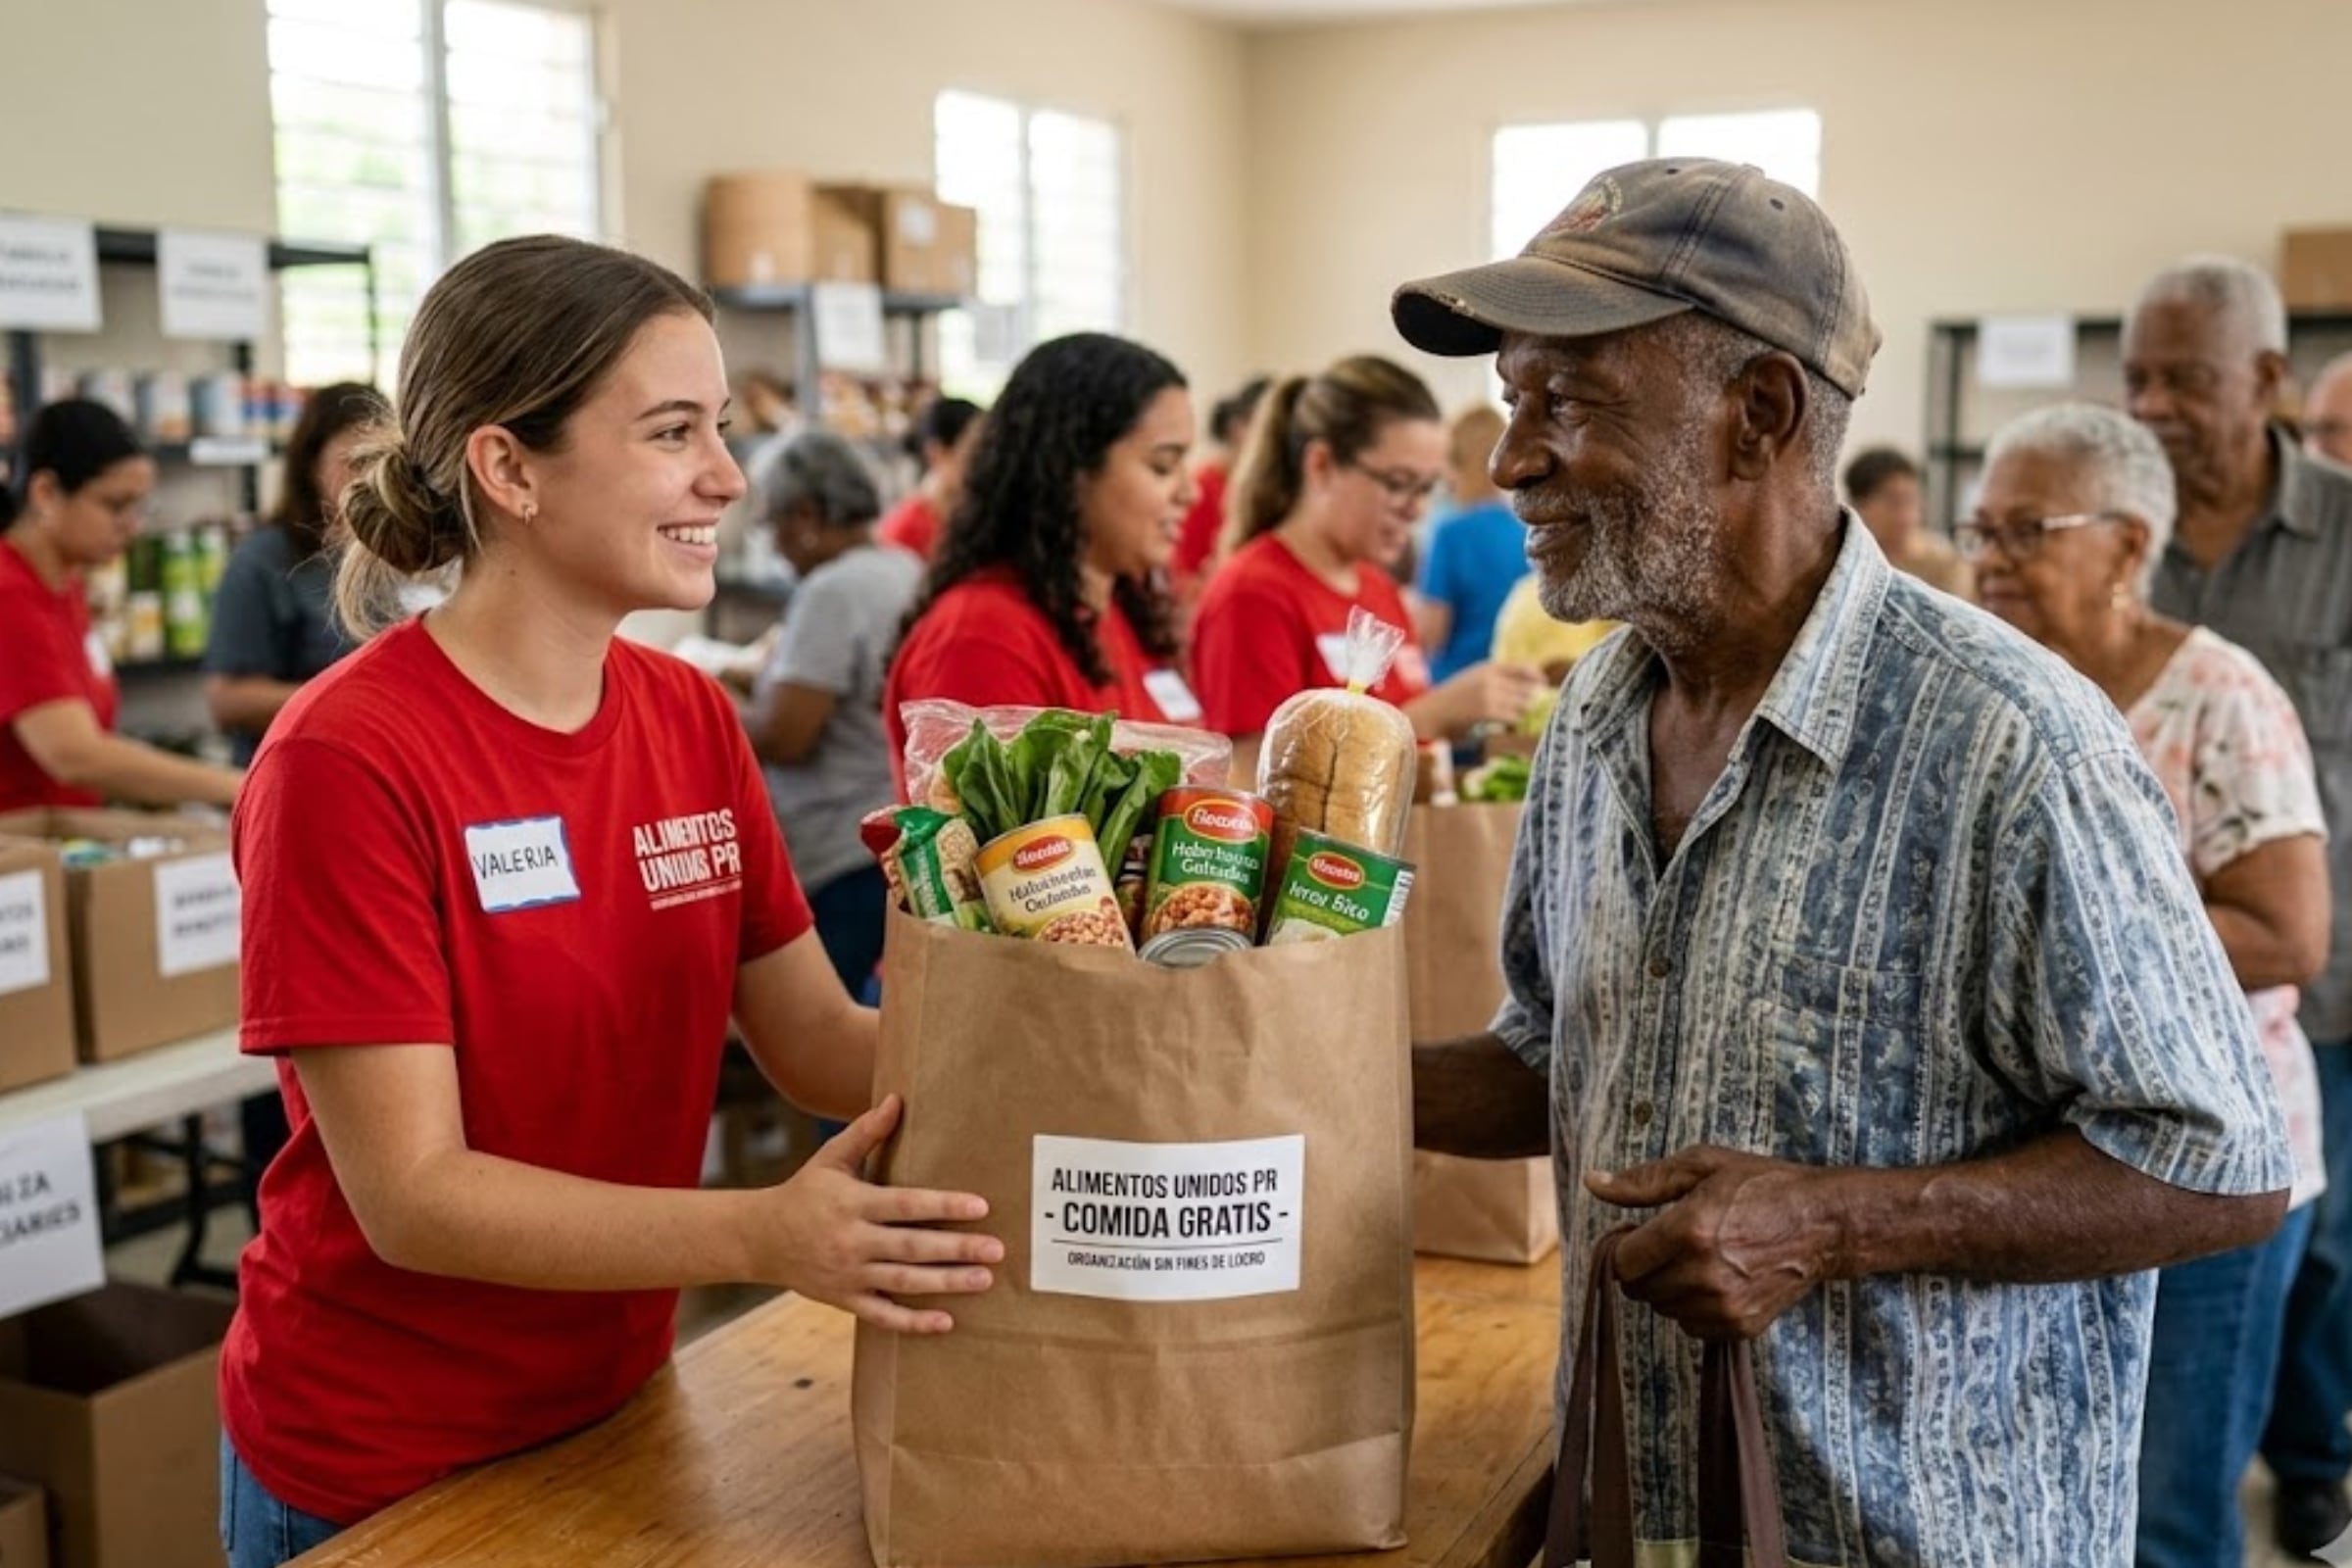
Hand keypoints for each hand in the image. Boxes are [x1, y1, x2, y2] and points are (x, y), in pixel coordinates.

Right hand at [754, 1094, 1001, 1333]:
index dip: (943, 1206)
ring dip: (945, 1283)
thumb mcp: (831, 1158)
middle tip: (996, 1249)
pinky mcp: (845, 1300)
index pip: (905, 1205)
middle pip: (911, 1247)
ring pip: (904, 1282)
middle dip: (956, 1249)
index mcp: (853, 1203)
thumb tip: (897, 1098)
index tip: (980, 1206)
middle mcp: (852, 1241)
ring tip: (984, 1280)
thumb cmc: (805, 1192)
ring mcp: (849, 1274)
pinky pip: (883, 1315)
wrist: (760, 1239)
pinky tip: (946, 1322)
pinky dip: (913, 1322)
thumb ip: (866, 1131)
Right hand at [1426, 661, 1546, 738]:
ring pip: (1523, 704)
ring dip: (1524, 713)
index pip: (1526, 668)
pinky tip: (1506, 725)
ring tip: (1517, 718)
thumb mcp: (1474, 681)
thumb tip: (1530, 689)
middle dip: (1534, 700)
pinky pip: (1513, 716)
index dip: (1538, 678)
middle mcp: (1491, 677)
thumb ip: (1498, 681)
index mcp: (1488, 667)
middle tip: (1536, 709)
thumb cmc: (1452, 701)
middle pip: (1528, 689)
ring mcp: (1489, 692)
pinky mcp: (1486, 709)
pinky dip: (1514, 722)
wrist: (1429, 713)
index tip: (1543, 687)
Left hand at [1585, 1146, 1846, 1340]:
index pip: (1623, 1262)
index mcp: (1688, 1230)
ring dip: (1669, 1288)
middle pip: (1639, 1289)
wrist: (1823, 1223)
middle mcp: (1703, 1273)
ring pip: (1664, 1309)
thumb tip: (1592, 1183)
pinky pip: (1693, 1326)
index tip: (1638, 1236)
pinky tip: (1716, 1280)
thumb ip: (1643, 1181)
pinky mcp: (1742, 1325)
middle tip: (1671, 1245)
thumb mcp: (1702, 1166)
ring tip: (1698, 1259)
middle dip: (1645, 1268)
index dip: (1623, 1249)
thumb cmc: (1761, 1186)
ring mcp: (1724, 1304)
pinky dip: (1694, 1307)